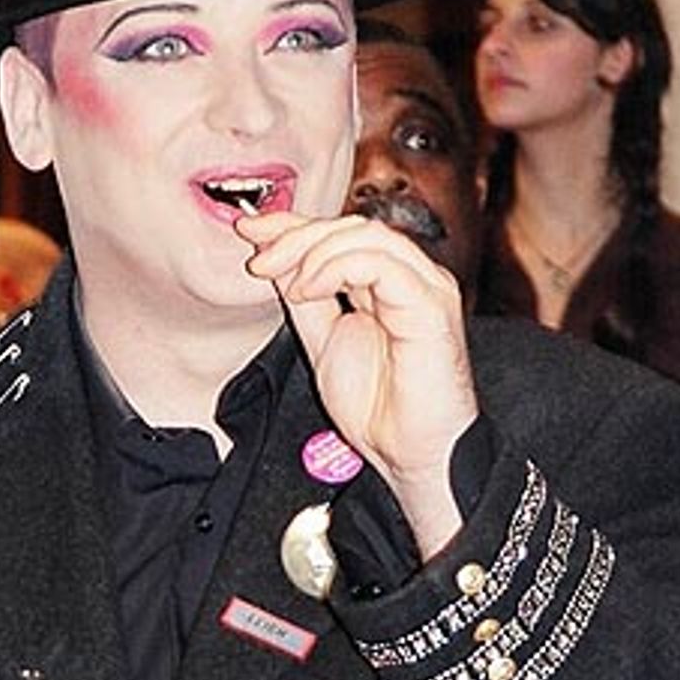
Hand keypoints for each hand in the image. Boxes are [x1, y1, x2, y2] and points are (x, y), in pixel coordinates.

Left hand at [238, 211, 477, 557]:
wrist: (408, 454)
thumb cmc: (379, 407)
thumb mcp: (321, 339)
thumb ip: (304, 297)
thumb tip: (276, 256)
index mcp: (387, 283)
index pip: (339, 234)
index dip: (291, 225)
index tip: (248, 228)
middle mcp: (411, 278)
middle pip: (351, 227)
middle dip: (296, 235)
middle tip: (260, 259)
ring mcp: (426, 287)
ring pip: (367, 235)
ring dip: (314, 249)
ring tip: (287, 281)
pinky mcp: (431, 305)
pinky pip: (382, 264)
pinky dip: (337, 267)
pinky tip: (310, 288)